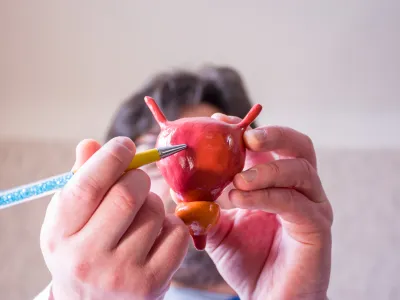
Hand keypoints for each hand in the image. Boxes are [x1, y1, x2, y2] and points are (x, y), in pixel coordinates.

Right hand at [40, 137, 188, 299]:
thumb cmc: (82, 250)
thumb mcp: (68, 219)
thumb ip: (80, 180)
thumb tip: (91, 144)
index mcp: (60, 234)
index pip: (88, 185)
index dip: (112, 157)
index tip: (125, 145)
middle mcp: (86, 258)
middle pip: (128, 194)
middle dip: (138, 178)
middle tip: (136, 181)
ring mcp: (121, 274)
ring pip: (155, 211)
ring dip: (154, 203)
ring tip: (141, 215)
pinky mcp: (152, 284)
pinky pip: (177, 232)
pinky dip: (172, 225)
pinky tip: (156, 236)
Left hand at [206, 114, 332, 299]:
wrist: (267, 298)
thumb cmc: (246, 261)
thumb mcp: (217, 226)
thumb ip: (203, 203)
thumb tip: (176, 183)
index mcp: (278, 182)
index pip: (270, 144)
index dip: (247, 129)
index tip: (218, 121)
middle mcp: (300, 189)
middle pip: (299, 146)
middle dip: (273, 134)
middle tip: (246, 136)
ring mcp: (313, 206)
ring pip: (299, 171)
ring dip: (265, 170)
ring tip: (236, 180)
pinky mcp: (317, 228)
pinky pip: (294, 203)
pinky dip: (266, 196)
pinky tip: (239, 199)